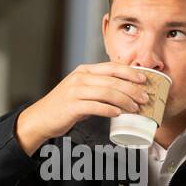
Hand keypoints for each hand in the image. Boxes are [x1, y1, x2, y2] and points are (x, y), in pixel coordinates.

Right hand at [14, 62, 150, 155]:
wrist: (41, 118)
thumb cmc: (64, 106)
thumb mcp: (81, 90)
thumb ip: (98, 87)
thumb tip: (123, 92)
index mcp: (84, 71)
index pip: (111, 67)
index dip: (129, 72)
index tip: (144, 79)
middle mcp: (80, 78)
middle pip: (112, 80)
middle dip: (132, 89)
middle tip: (144, 98)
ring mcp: (75, 91)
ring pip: (106, 93)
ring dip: (124, 100)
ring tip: (136, 108)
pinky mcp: (71, 107)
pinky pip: (95, 106)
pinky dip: (109, 109)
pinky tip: (119, 114)